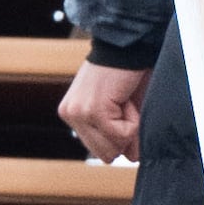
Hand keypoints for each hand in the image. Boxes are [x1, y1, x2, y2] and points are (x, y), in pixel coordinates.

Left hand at [58, 50, 146, 166]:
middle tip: (123, 104)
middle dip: (123, 135)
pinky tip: (125, 98)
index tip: (121, 106)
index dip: (120, 135)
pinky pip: (121, 135)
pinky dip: (133, 120)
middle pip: (105, 154)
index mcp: (72, 113)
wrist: (128, 45)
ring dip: (128, 127)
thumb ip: (124, 136)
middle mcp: (70, 115)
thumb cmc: (128, 72)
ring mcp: (79, 114)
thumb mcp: (123, 109)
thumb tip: (132, 159)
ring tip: (123, 99)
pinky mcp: (92, 111)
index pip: (99, 150)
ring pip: (113, 147)